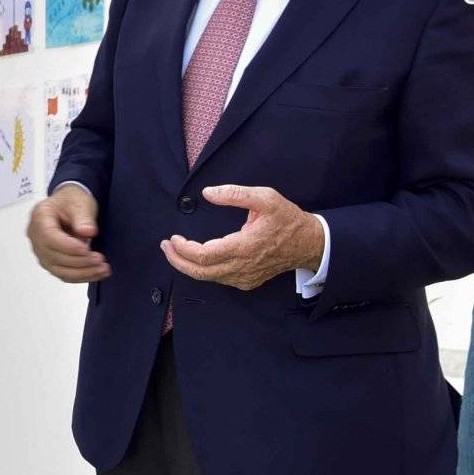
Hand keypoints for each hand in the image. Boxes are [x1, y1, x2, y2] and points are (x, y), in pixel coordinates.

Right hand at [28, 186, 108, 282]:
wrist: (69, 206)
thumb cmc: (72, 200)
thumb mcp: (80, 201)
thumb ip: (83, 216)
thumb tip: (87, 232)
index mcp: (39, 217)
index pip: (49, 237)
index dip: (67, 246)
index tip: (86, 249)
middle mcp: (36, 236)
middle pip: (53, 256)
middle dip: (79, 261)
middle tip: (100, 259)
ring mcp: (41, 251)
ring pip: (58, 269)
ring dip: (82, 272)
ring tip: (103, 269)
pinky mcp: (51, 261)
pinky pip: (63, 274)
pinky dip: (81, 276)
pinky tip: (97, 273)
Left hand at [161, 184, 321, 291]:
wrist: (308, 243)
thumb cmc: (287, 219)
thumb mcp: (265, 198)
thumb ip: (235, 193)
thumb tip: (208, 192)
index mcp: (244, 247)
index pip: (202, 255)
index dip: (182, 249)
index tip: (173, 237)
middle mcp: (242, 267)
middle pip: (199, 272)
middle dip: (177, 260)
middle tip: (165, 247)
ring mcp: (244, 278)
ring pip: (208, 278)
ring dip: (188, 266)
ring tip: (175, 251)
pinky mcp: (247, 282)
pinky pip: (219, 279)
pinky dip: (203, 270)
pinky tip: (197, 258)